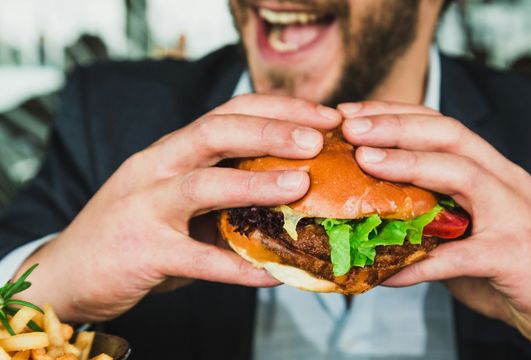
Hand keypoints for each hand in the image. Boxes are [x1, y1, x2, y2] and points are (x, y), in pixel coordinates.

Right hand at [16, 94, 341, 321]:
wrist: (66, 272)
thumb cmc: (134, 231)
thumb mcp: (177, 199)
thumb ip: (222, 191)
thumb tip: (293, 195)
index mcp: (171, 150)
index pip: (228, 112)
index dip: (278, 110)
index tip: (324, 117)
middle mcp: (156, 167)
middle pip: (215, 132)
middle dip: (270, 130)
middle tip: (319, 138)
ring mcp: (144, 207)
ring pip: (202, 185)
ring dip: (255, 183)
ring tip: (301, 185)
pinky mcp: (141, 251)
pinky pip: (197, 260)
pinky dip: (238, 267)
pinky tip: (275, 274)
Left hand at [339, 101, 530, 359]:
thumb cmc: (513, 265)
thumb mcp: (470, 229)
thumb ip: (432, 217)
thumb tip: (371, 214)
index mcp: (492, 170)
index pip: (442, 125)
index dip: (395, 114)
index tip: (351, 114)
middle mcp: (506, 181)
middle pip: (450, 134)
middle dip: (396, 125)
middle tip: (349, 126)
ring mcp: (515, 214)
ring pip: (461, 173)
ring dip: (409, 163)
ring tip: (364, 161)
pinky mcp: (516, 255)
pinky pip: (459, 256)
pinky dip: (420, 262)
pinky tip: (385, 272)